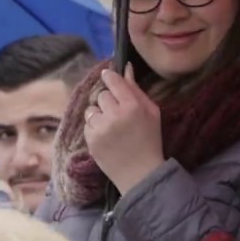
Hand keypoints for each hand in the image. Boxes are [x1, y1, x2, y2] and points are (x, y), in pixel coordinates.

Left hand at [83, 66, 163, 194]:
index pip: (113, 82)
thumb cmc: (150, 140)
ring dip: (99, 114)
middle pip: (101, 95)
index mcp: (132, 106)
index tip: (107, 74)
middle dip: (108, 101)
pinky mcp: (91, 140)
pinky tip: (107, 137)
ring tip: (111, 126)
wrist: (140, 172)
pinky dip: (95, 128)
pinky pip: (87, 124)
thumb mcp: (152, 112)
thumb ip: (136, 90)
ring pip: (91, 109)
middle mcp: (115, 115)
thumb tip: (126, 68)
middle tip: (117, 112)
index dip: (109, 76)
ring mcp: (101, 128)